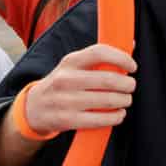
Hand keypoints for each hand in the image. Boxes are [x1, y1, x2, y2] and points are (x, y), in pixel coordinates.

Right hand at [23, 44, 137, 133]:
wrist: (33, 108)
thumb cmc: (62, 84)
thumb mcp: (73, 67)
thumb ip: (98, 58)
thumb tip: (131, 44)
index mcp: (70, 62)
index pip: (100, 52)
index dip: (121, 58)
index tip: (132, 67)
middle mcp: (66, 79)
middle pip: (108, 80)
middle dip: (127, 84)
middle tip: (130, 87)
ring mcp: (65, 101)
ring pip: (107, 100)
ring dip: (124, 101)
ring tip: (125, 100)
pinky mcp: (67, 120)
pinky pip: (100, 119)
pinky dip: (116, 117)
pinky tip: (118, 114)